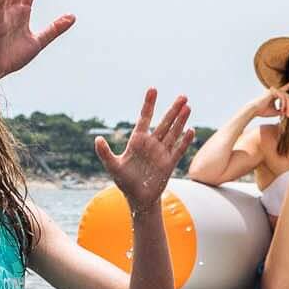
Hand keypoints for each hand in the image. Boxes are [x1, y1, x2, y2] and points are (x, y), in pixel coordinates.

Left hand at [94, 90, 194, 204]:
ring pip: (173, 132)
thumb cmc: (124, 181)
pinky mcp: (169, 163)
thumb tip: (97, 139)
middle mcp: (152, 143)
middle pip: (164, 123)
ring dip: (181, 121)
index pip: (145, 118)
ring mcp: (162, 152)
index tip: (153, 89)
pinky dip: (184, 141)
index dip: (149, 104)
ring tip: (188, 107)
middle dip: (173, 110)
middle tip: (183, 96)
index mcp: (137, 141)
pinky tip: (190, 130)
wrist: (138, 198)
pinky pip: (178, 149)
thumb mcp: (112, 166)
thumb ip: (105, 153)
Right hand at [246, 90, 286, 122]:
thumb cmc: (262, 111)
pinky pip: (283, 97)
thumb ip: (281, 111)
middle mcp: (274, 92)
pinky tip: (282, 109)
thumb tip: (287, 112)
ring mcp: (273, 91)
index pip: (284, 89)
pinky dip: (284, 104)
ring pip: (287, 97)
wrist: (254, 110)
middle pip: (288, 96)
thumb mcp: (275, 112)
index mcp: (274, 95)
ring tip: (287, 115)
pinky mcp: (272, 93)